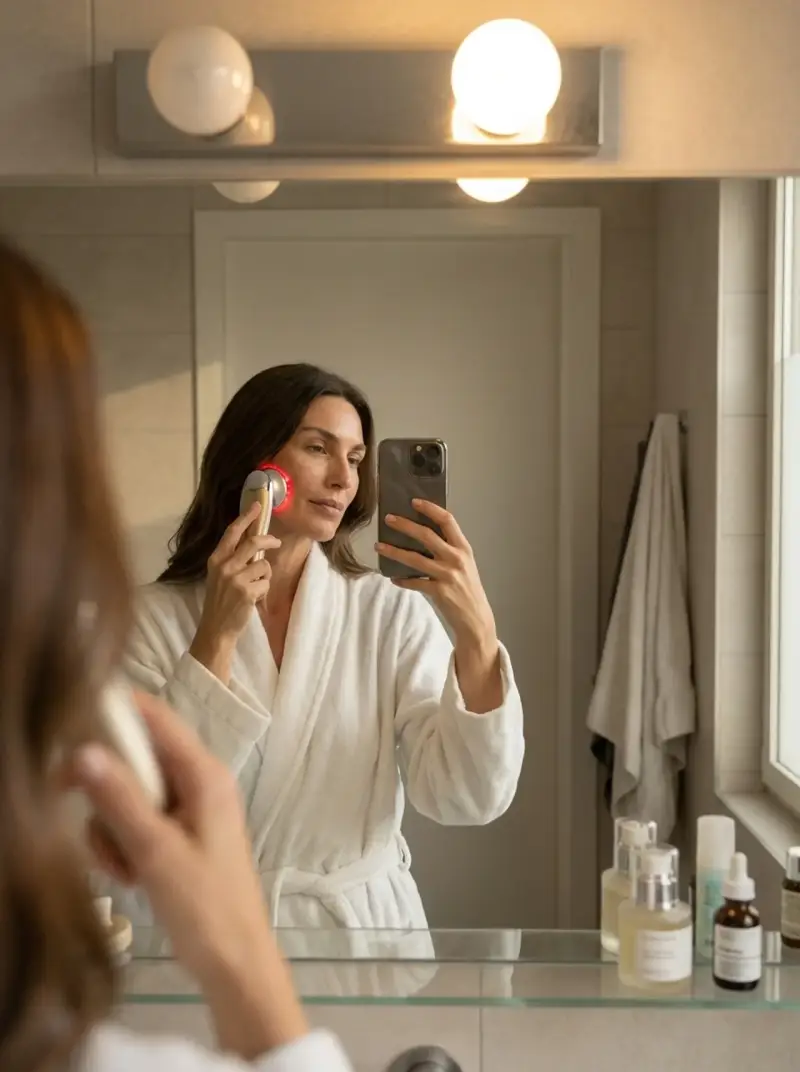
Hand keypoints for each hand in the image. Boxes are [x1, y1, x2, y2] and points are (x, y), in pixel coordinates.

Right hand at [68, 692, 307, 1058]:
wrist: (235, 963)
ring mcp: (190, 809)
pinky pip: (137, 822)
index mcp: (204, 774)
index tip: (69, 725)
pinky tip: (131, 877)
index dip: (114, 711)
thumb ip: (119, 800)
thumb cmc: (205, 906)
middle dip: (108, 793)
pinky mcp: (180, 835)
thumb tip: (82, 751)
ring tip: (125, 869)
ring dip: (113, 830)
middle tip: (95, 827)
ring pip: (129, 795)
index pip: (155, 717)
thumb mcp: (155, 852)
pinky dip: (125, 846)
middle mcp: (199, 781)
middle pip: (135, 759)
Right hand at [196, 502, 280, 645]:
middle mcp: (224, 566)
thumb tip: (254, 541)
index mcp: (216, 559)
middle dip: (269, 540)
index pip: (232, 532)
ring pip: (263, 564)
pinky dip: (264, 590)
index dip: (246, 517)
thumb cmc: (220, 601)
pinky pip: (266, 582)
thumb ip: (232, 558)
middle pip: (253, 542)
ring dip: (265, 575)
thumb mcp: (219, 575)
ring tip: (256, 586)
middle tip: (276, 542)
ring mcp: (236, 578)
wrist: (216, 628)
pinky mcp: (247, 591)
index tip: (258, 506)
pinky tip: (254, 599)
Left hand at [376, 499, 496, 647]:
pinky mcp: (439, 592)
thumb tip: (421, 534)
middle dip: (405, 525)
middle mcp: (456, 559)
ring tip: (378, 546)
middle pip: (426, 535)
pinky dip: (402, 580)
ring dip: (394, 552)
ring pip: (415, 559)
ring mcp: (447, 575)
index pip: (447, 521)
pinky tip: (393, 577)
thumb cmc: (468, 588)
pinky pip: (414, 583)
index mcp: (463, 548)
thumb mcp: (464, 564)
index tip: (414, 502)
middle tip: (388, 518)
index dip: (430, 509)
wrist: (476, 618)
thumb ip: (448, 549)